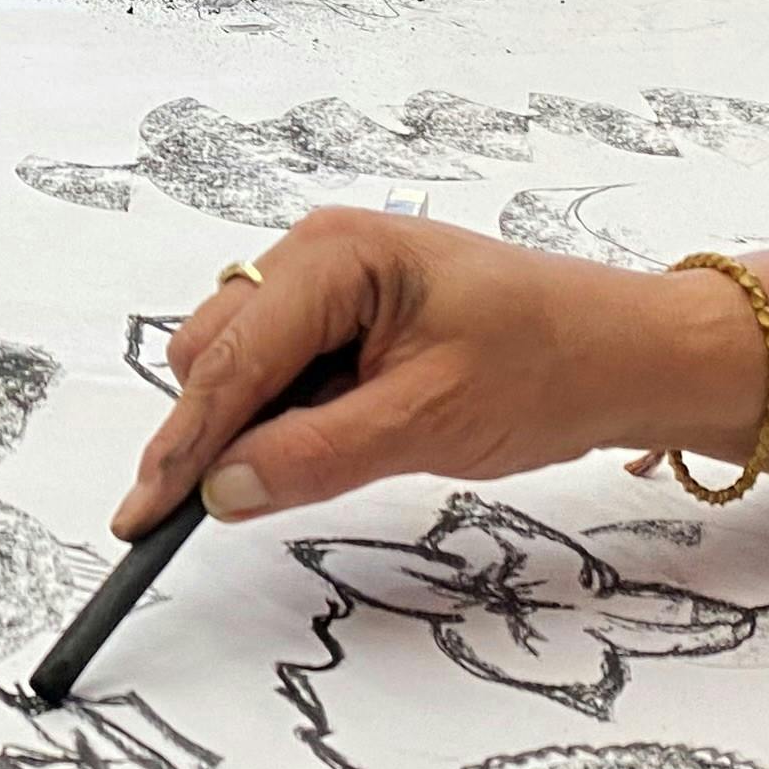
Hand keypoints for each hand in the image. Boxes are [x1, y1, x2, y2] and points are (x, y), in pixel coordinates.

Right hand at [113, 210, 736, 536]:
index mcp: (335, 255)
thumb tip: (219, 491)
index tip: (139, 517)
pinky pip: (278, 368)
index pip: (228, 360)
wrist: (630, 355)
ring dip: (251, 424)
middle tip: (236, 504)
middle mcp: (317, 252)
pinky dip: (284, 414)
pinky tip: (332, 439)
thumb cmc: (549, 368)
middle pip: (211, 352)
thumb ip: (314, 457)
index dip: (181, 445)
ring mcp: (329, 280)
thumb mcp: (428, 423)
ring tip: (327, 457)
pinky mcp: (346, 313)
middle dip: (211, 429)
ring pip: (236, 362)